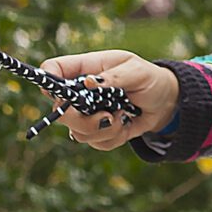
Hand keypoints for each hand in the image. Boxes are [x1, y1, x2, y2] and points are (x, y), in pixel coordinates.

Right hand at [34, 49, 180, 151]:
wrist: (163, 102)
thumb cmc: (148, 78)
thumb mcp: (136, 71)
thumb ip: (114, 76)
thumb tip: (88, 82)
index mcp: (85, 69)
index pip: (53, 69)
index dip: (48, 80)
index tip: (59, 94)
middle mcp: (80, 93)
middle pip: (60, 111)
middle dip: (81, 120)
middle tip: (106, 116)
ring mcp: (87, 114)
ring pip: (78, 132)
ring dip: (105, 129)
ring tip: (122, 115)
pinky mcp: (97, 132)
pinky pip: (97, 143)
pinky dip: (114, 137)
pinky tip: (125, 123)